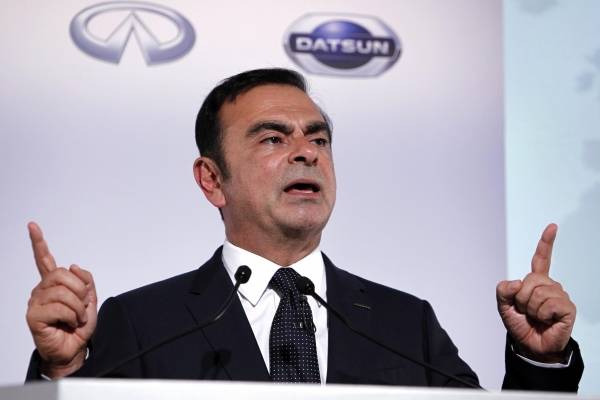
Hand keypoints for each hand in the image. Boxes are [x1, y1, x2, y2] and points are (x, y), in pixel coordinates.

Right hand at [25, 222, 97, 377]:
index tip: (32, 226)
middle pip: (62, 273)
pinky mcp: (33, 316)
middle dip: (79, 290)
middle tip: (82, 306)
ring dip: (78, 307)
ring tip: (76, 318)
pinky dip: (72, 316)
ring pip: (63, 291)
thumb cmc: (78, 326)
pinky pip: (59, 307)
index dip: (38, 242)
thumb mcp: (90, 299)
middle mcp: (41, 290)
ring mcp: (35, 302)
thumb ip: (85, 280)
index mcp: (54, 284)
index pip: (45, 260)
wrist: (74, 349)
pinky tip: (69, 323)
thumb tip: (73, 266)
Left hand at [496, 223, 575, 361]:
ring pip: (538, 292)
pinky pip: (549, 304)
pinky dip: (541, 314)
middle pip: (531, 279)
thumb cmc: (520, 324)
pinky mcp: (568, 308)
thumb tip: (517, 283)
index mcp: (535, 282)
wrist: (530, 346)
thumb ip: (502, 290)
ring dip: (530, 308)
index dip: (546, 242)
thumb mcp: (503, 305)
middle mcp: (550, 285)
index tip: (553, 226)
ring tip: (535, 317)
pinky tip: (546, 321)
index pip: (541, 259)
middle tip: (525, 311)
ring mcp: (560, 295)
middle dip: (521, 297)